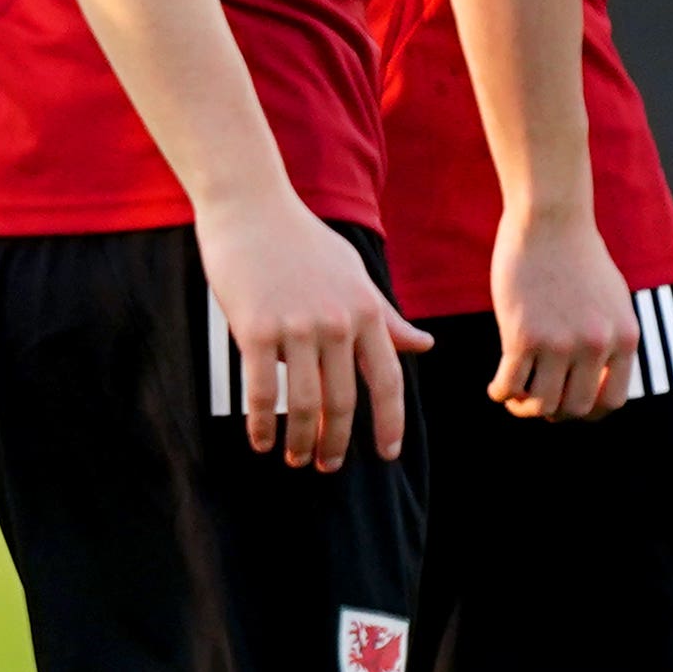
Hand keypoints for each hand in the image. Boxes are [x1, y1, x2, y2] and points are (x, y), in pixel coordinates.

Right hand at [193, 188, 432, 470]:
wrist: (250, 205)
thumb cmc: (301, 239)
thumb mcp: (354, 275)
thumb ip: (385, 316)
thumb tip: (423, 345)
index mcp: (366, 311)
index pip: (388, 380)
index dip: (390, 423)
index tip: (387, 453)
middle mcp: (337, 323)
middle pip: (344, 401)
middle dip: (337, 442)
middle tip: (328, 466)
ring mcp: (296, 328)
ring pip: (304, 403)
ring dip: (301, 440)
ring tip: (295, 459)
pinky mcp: (255, 329)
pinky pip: (261, 390)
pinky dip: (262, 424)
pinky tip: (261, 442)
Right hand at [482, 202, 634, 421]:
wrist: (550, 219)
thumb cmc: (577, 254)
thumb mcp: (612, 300)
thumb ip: (609, 337)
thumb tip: (596, 375)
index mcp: (624, 338)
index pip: (612, 401)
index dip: (587, 410)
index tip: (568, 402)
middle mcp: (597, 346)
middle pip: (576, 408)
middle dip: (555, 412)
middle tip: (537, 402)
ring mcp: (560, 342)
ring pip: (542, 403)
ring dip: (525, 407)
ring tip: (514, 397)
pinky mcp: (523, 334)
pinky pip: (510, 384)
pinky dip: (501, 393)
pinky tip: (496, 387)